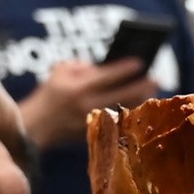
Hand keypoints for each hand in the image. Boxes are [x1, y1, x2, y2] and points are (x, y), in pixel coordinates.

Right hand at [20, 57, 158, 149]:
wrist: (36, 126)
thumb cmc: (50, 93)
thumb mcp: (60, 71)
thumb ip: (83, 66)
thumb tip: (106, 67)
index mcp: (77, 88)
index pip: (106, 76)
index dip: (125, 69)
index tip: (141, 62)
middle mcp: (86, 105)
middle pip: (121, 95)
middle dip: (141, 86)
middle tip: (156, 79)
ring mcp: (92, 120)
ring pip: (123, 110)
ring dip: (139, 100)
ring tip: (152, 91)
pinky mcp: (95, 131)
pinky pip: (117, 120)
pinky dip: (129, 112)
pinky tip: (140, 105)